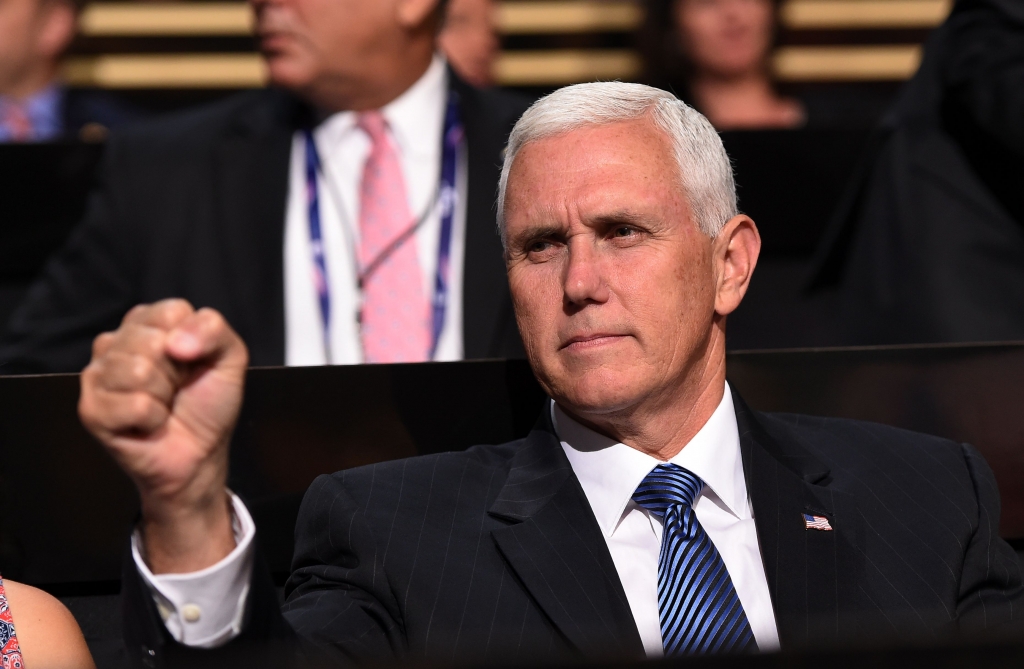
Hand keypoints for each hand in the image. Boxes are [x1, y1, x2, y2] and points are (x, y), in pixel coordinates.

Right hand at [79, 300, 248, 572]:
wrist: (199, 454)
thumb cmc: (209, 404)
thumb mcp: (229, 358)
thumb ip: (213, 329)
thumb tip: (174, 342)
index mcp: (147, 323)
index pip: (172, 311)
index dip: (195, 342)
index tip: (193, 363)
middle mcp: (115, 342)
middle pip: (153, 341)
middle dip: (177, 372)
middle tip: (176, 389)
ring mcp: (98, 375)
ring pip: (139, 371)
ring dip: (164, 396)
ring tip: (162, 405)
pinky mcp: (91, 409)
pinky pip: (135, 405)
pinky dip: (153, 419)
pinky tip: (149, 424)